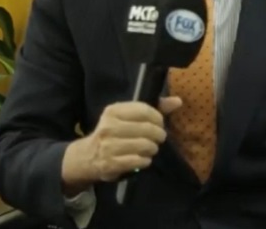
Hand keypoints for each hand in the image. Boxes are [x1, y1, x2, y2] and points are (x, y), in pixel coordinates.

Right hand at [61, 97, 181, 193]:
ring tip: (151, 149)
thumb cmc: (113, 133)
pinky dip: (145, 161)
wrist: (87, 156)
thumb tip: (178, 101)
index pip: (144, 110)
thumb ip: (154, 108)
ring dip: (153, 148)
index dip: (158, 118)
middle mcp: (109, 127)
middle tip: (158, 138)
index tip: (160, 124)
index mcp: (113, 111)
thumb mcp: (128, 117)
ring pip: (144, 145)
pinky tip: (144, 159)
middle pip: (147, 129)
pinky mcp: (110, 164)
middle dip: (158, 135)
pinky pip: (138, 161)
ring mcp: (108, 146)